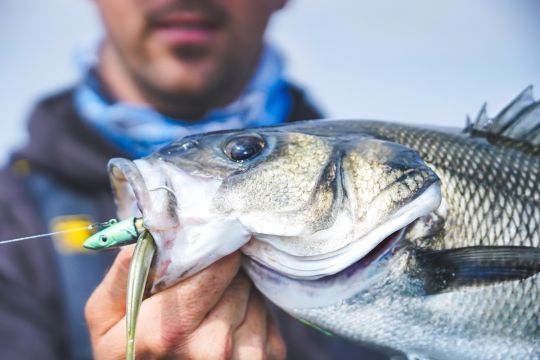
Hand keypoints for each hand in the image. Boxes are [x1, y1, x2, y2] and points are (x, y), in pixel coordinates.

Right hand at [85, 247, 285, 358]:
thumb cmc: (128, 352)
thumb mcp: (105, 318)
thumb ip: (123, 275)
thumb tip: (153, 234)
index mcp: (171, 331)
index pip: (216, 267)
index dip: (212, 250)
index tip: (207, 242)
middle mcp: (213, 348)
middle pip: (237, 279)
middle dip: (221, 271)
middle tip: (202, 280)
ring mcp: (244, 358)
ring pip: (254, 294)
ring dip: (238, 291)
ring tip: (211, 305)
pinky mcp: (269, 358)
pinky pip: (267, 314)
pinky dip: (251, 310)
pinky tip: (228, 322)